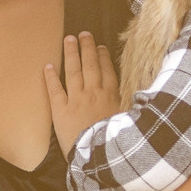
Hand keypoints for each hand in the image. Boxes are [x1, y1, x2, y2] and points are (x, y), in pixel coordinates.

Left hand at [43, 31, 121, 154]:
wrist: (98, 156)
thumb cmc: (116, 142)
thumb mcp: (130, 122)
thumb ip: (132, 107)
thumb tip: (142, 98)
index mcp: (110, 96)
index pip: (106, 71)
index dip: (103, 57)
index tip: (100, 46)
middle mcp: (93, 93)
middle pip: (90, 65)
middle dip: (87, 48)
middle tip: (83, 34)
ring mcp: (76, 100)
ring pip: (73, 72)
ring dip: (71, 54)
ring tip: (69, 39)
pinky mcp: (61, 111)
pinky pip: (55, 90)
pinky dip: (50, 77)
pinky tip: (48, 66)